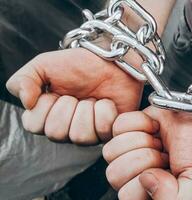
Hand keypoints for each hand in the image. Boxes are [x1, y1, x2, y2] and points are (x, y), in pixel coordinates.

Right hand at [6, 48, 142, 143]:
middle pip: (56, 133)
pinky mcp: (108, 133)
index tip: (55, 91)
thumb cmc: (79, 65)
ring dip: (87, 108)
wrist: (111, 62)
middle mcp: (65, 129)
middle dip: (68, 106)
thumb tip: (26, 102)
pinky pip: (103, 129)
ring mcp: (88, 134)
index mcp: (46, 116)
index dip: (45, 106)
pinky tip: (106, 103)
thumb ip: (23, 80)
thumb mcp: (44, 64)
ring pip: (80, 136)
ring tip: (92, 98)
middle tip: (77, 95)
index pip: (34, 125)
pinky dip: (105, 110)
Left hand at [104, 107, 191, 199]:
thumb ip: (173, 198)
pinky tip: (153, 126)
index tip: (166, 170)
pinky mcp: (125, 128)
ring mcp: (127, 150)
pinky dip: (140, 122)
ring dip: (141, 140)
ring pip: (110, 151)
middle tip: (163, 154)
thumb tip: (145, 181)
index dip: (146, 180)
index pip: (126, 195)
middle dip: (144, 159)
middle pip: (114, 174)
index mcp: (148, 191)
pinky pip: (117, 126)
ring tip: (158, 141)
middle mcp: (133, 173)